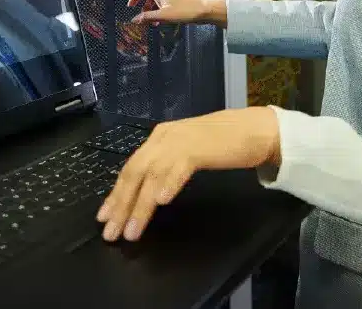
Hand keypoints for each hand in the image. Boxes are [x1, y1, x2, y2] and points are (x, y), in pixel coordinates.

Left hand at [96, 107, 279, 241]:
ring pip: (152, 174)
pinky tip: (160, 200)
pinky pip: (179, 166)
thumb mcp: (187, 154)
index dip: (116, 194)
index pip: (130, 168)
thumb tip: (147, 193)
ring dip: (140, 205)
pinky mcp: (201, 145)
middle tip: (111, 231)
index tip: (105, 217)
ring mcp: (182, 139)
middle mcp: (164, 137)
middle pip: (135, 172)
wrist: (257, 129)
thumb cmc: (224, 145)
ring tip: (132, 230)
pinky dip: (168, 183)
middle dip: (121, 204)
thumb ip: (167, 167)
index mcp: (160, 138)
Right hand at [120, 0, 225, 26]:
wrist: (202, 11)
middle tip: (130, 6)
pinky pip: (159, 5)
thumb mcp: (163, 16)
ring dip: (146, 8)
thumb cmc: (185, 11)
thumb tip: (134, 20)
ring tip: (144, 19)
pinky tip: (156, 23)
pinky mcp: (173, 3)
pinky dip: (154, 12)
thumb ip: (148, 18)